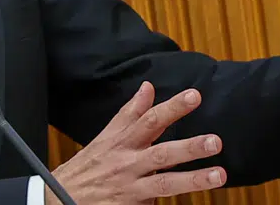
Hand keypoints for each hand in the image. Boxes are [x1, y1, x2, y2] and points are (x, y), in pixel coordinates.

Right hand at [46, 82, 225, 203]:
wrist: (60, 197)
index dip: (172, 108)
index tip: (194, 96)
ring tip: (219, 175)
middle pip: (160, 153)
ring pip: (164, 183)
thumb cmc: (89, 166)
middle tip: (215, 141)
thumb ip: (130, 113)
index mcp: (122, 142)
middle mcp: (127, 163)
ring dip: (192, 179)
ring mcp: (130, 187)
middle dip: (188, 147)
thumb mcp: (106, 136)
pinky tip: (197, 201)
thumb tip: (148, 87)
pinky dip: (169, 202)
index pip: (149, 120)